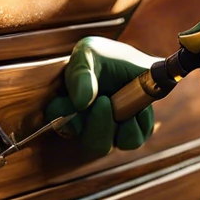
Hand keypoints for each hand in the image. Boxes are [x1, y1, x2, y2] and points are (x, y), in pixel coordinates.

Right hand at [44, 37, 156, 156]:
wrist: (135, 61)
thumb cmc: (105, 57)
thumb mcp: (90, 52)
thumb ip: (80, 74)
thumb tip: (82, 102)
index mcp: (67, 107)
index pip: (59, 122)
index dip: (67, 119)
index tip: (82, 103)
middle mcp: (85, 126)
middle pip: (90, 144)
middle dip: (99, 126)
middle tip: (104, 101)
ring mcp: (108, 133)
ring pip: (108, 146)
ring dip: (120, 124)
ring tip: (127, 100)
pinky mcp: (130, 135)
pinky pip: (133, 140)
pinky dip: (139, 122)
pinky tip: (141, 106)